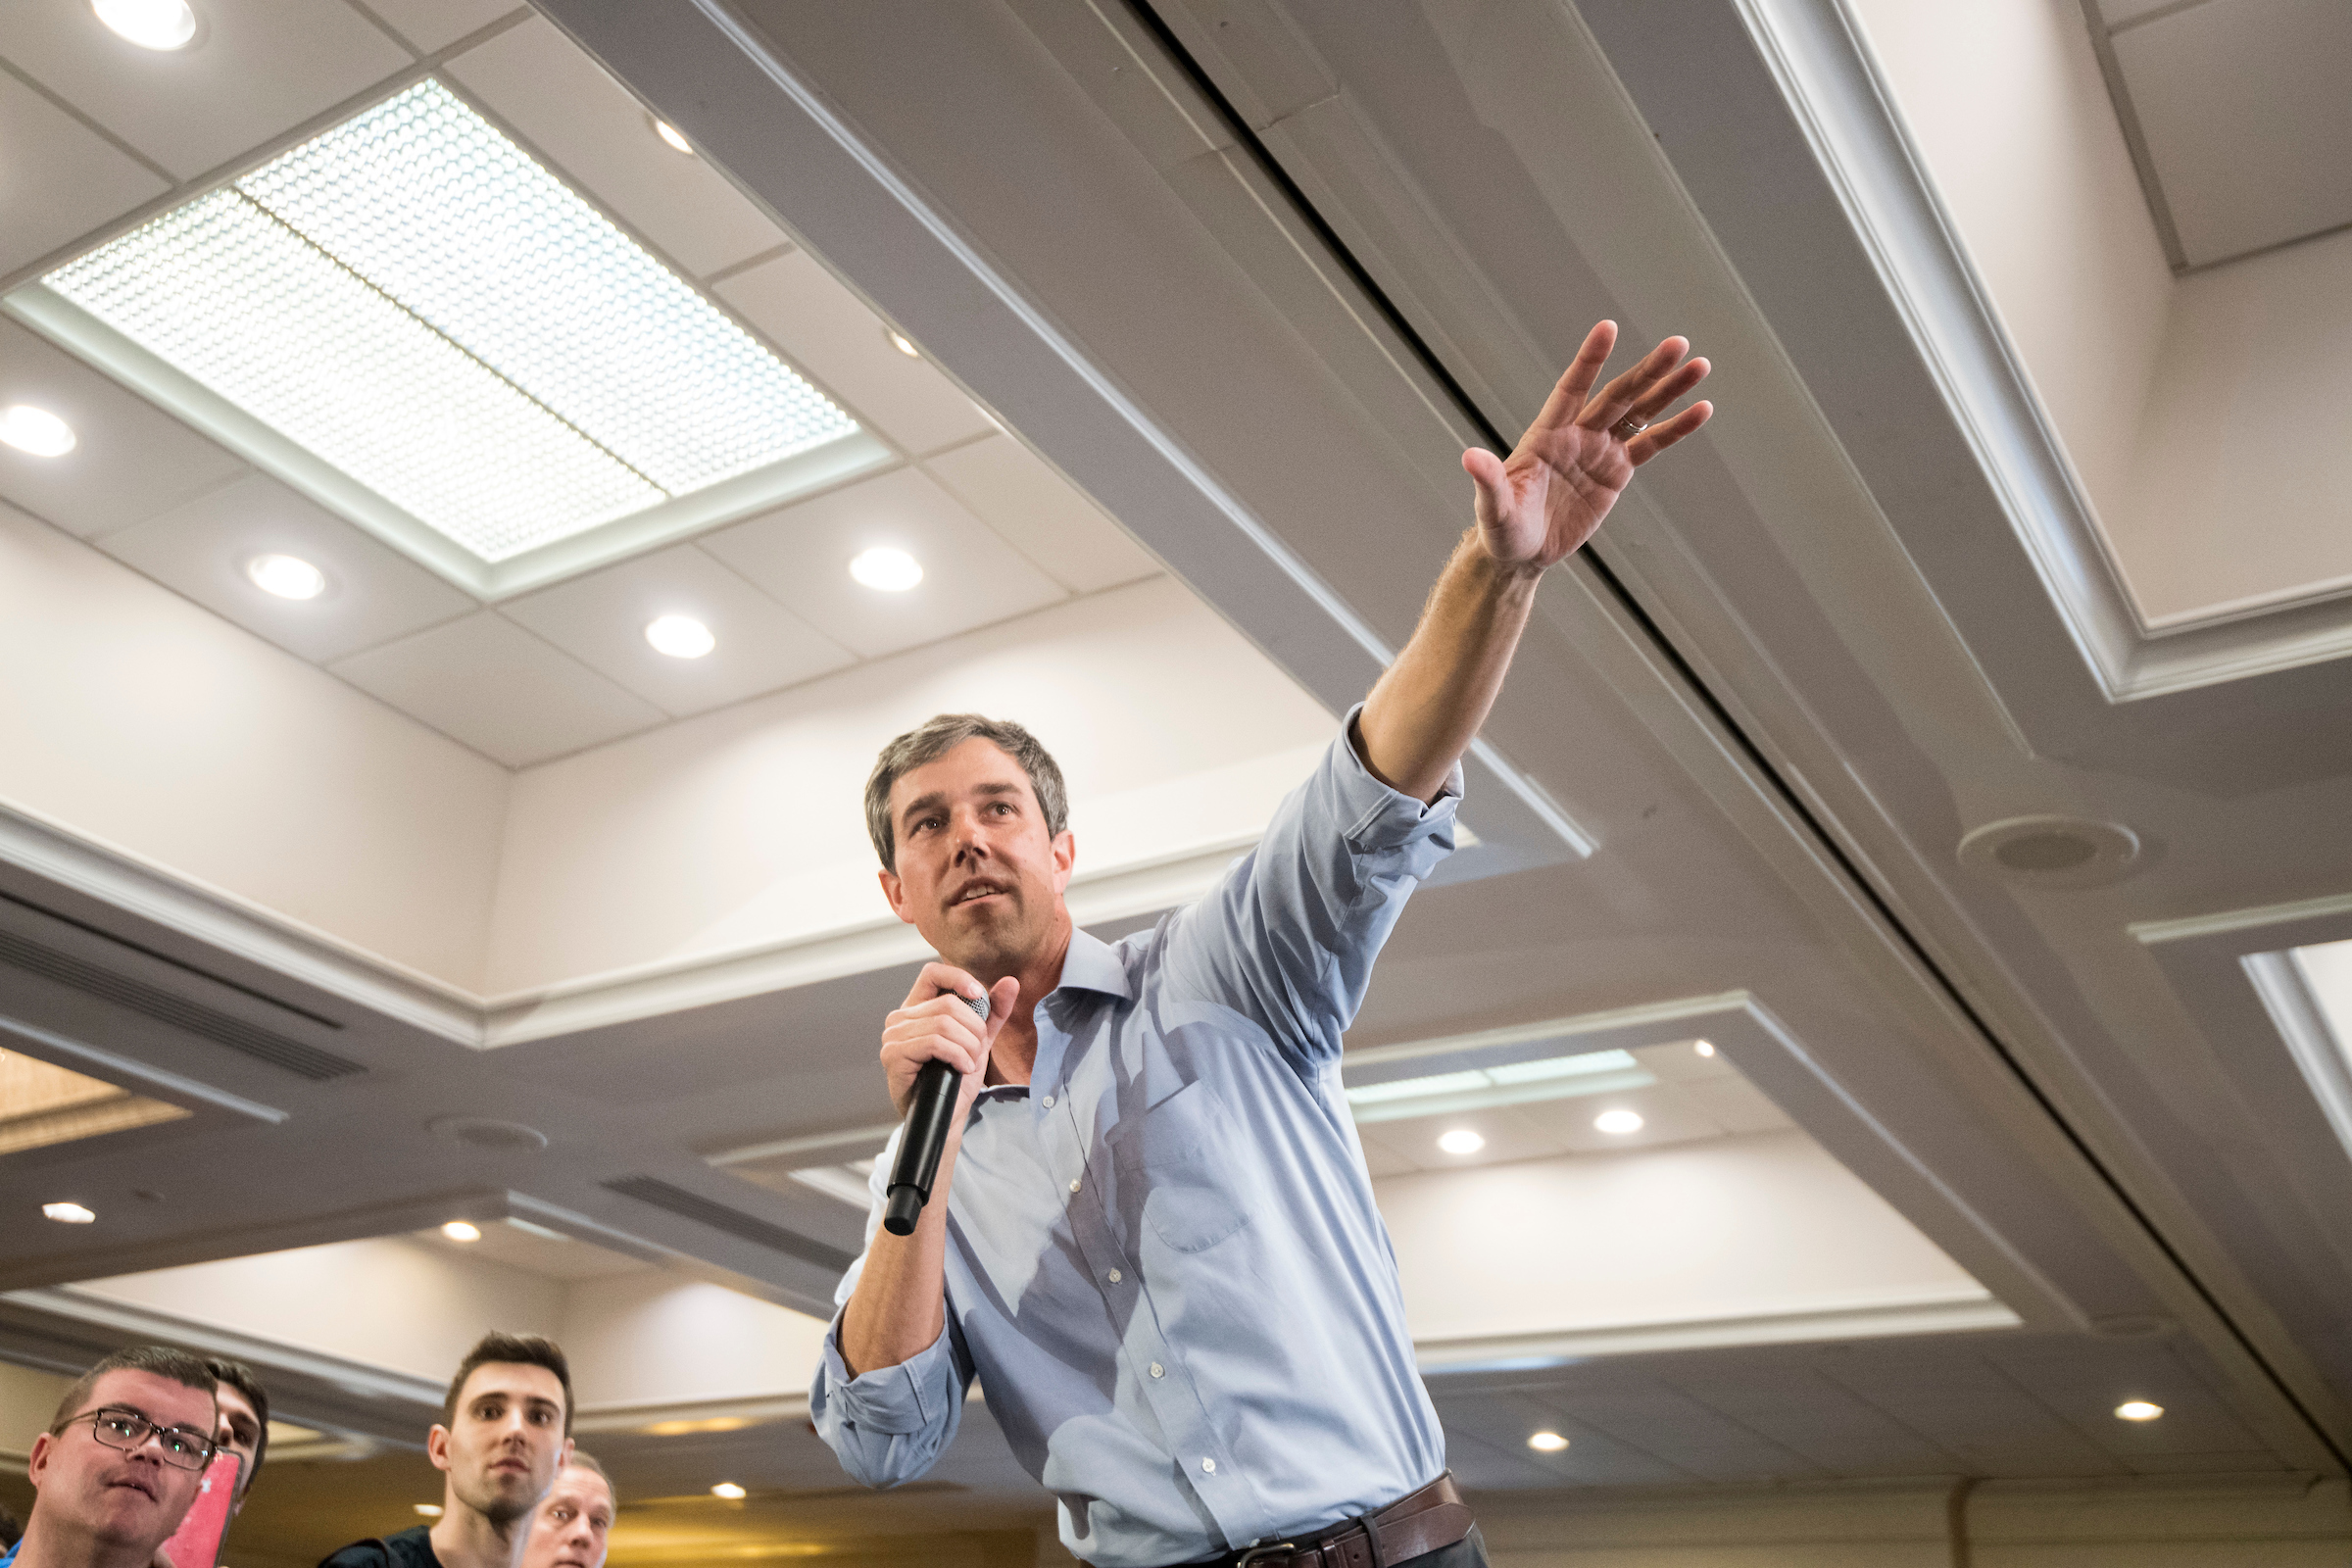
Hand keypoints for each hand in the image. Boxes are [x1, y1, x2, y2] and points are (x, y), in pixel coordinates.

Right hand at [878, 963, 1019, 1118]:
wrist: (946, 1116)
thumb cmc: (956, 1078)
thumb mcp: (979, 1040)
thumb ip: (993, 1012)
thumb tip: (1011, 982)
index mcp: (918, 1008)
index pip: (932, 973)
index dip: (958, 977)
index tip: (978, 994)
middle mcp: (900, 1018)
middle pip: (948, 1003)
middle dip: (973, 1029)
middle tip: (977, 1051)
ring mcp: (893, 1036)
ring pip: (943, 1023)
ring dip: (967, 1046)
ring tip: (969, 1063)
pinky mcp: (893, 1055)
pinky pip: (934, 1042)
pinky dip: (957, 1055)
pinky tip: (960, 1069)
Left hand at [1463, 320, 1711, 570]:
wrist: (1520, 552)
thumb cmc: (1500, 528)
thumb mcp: (1493, 508)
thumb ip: (1488, 481)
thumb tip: (1469, 457)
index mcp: (1547, 434)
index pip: (1571, 389)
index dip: (1589, 361)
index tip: (1608, 328)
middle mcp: (1577, 434)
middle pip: (1618, 395)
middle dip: (1648, 371)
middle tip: (1679, 344)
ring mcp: (1599, 451)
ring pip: (1639, 413)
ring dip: (1668, 390)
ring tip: (1700, 365)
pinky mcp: (1616, 473)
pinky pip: (1650, 445)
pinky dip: (1675, 429)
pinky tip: (1701, 409)